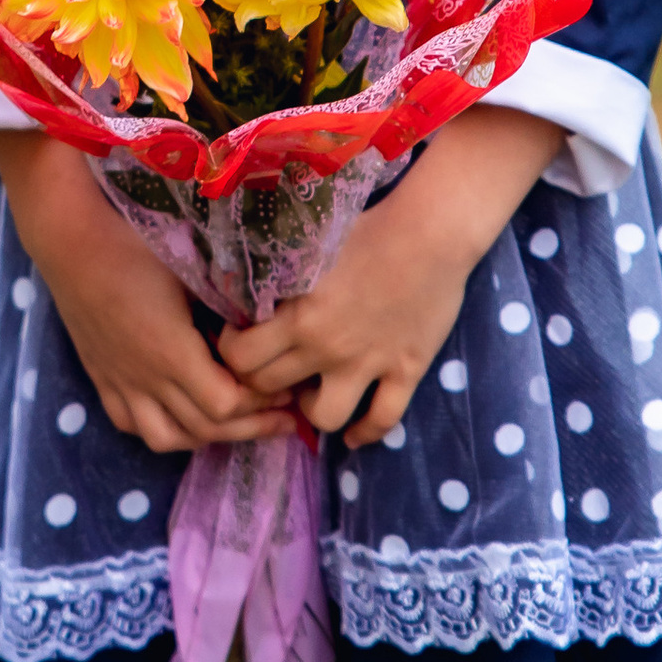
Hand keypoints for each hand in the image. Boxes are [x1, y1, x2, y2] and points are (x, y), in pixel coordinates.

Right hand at [0, 135, 301, 456]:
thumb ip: (229, 301)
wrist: (71, 239)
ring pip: (167, 437)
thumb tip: (268, 319)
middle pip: (204, 428)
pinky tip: (181, 416)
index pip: (225, 404)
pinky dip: (163, 430)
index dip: (260, 403)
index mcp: (171, 351)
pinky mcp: (102, 377)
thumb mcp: (191, 268)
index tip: (285, 387)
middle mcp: (145, 377)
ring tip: (236, 422)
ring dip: (207, 436)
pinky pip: (131, 423)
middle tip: (283, 417)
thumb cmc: (135, 243)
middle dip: (251, 427)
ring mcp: (120, 381)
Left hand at [218, 109, 562, 443]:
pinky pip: (383, 420)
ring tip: (311, 392)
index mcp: (298, 316)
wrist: (431, 231)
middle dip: (261, 382)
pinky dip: (366, 433)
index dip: (231, 352)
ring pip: (325, 418)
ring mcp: (368, 365)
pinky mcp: (405, 371)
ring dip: (311, 410)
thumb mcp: (308, 247)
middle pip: (271, 389)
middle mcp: (327, 349)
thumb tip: (229, 281)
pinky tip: (354, 433)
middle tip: (270, 367)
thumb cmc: (367, 228)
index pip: (240, 358)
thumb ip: (274, 273)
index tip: (239, 338)